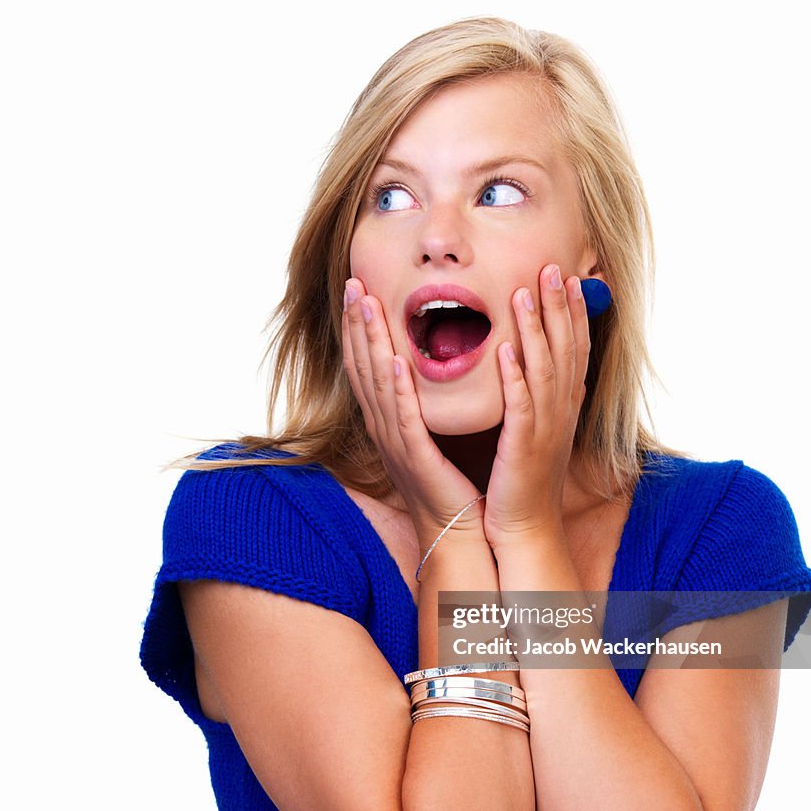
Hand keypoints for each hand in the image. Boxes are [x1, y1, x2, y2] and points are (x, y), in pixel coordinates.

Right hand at [340, 277, 486, 544]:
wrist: (456, 528)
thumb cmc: (451, 480)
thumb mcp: (432, 430)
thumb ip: (426, 398)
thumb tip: (426, 362)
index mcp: (388, 418)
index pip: (366, 363)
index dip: (358, 326)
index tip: (358, 288)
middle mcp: (383, 426)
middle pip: (362, 366)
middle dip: (357, 323)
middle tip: (353, 282)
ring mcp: (395, 442)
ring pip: (377, 384)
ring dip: (370, 343)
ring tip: (366, 307)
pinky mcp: (414, 458)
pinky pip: (404, 418)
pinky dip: (397, 390)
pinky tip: (395, 362)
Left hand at [483, 263, 590, 548]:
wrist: (525, 526)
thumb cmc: (522, 476)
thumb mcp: (534, 428)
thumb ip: (533, 394)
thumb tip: (524, 361)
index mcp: (563, 406)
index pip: (573, 349)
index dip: (572, 312)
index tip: (567, 277)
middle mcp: (561, 411)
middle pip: (565, 349)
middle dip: (559, 307)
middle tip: (552, 267)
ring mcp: (545, 429)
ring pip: (545, 370)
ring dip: (536, 330)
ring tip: (525, 293)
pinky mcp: (523, 448)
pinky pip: (520, 407)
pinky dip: (515, 378)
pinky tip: (505, 352)